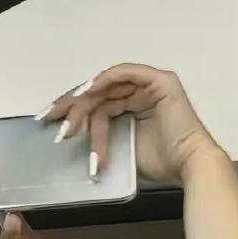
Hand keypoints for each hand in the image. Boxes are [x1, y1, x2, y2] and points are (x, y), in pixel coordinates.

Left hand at [41, 64, 217, 182]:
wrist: (188, 166)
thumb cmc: (161, 163)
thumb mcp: (120, 146)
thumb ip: (102, 134)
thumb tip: (71, 133)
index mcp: (136, 107)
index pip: (98, 102)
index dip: (72, 110)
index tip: (50, 121)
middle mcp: (143, 92)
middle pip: (99, 92)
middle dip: (71, 106)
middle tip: (51, 119)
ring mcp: (152, 85)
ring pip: (107, 86)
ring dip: (84, 102)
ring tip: (69, 123)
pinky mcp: (161, 81)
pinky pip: (125, 72)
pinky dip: (104, 79)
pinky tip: (88, 93)